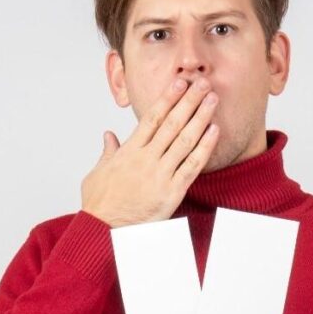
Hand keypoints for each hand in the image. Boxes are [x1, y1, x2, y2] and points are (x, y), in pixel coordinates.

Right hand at [81, 76, 219, 227]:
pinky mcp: (171, 192)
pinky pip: (192, 166)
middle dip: (189, 100)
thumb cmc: (100, 204)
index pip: (151, 118)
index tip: (179, 82)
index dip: (168, 98)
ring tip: (212, 100)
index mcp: (129, 152)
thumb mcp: (98, 173)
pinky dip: (204, 148)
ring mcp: (160, 174)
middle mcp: (146, 159)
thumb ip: (107, 152)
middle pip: (172, 123)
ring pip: (184, 140)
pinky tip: (214, 132)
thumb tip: (109, 135)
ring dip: (200, 118)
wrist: (105, 231)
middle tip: (202, 83)